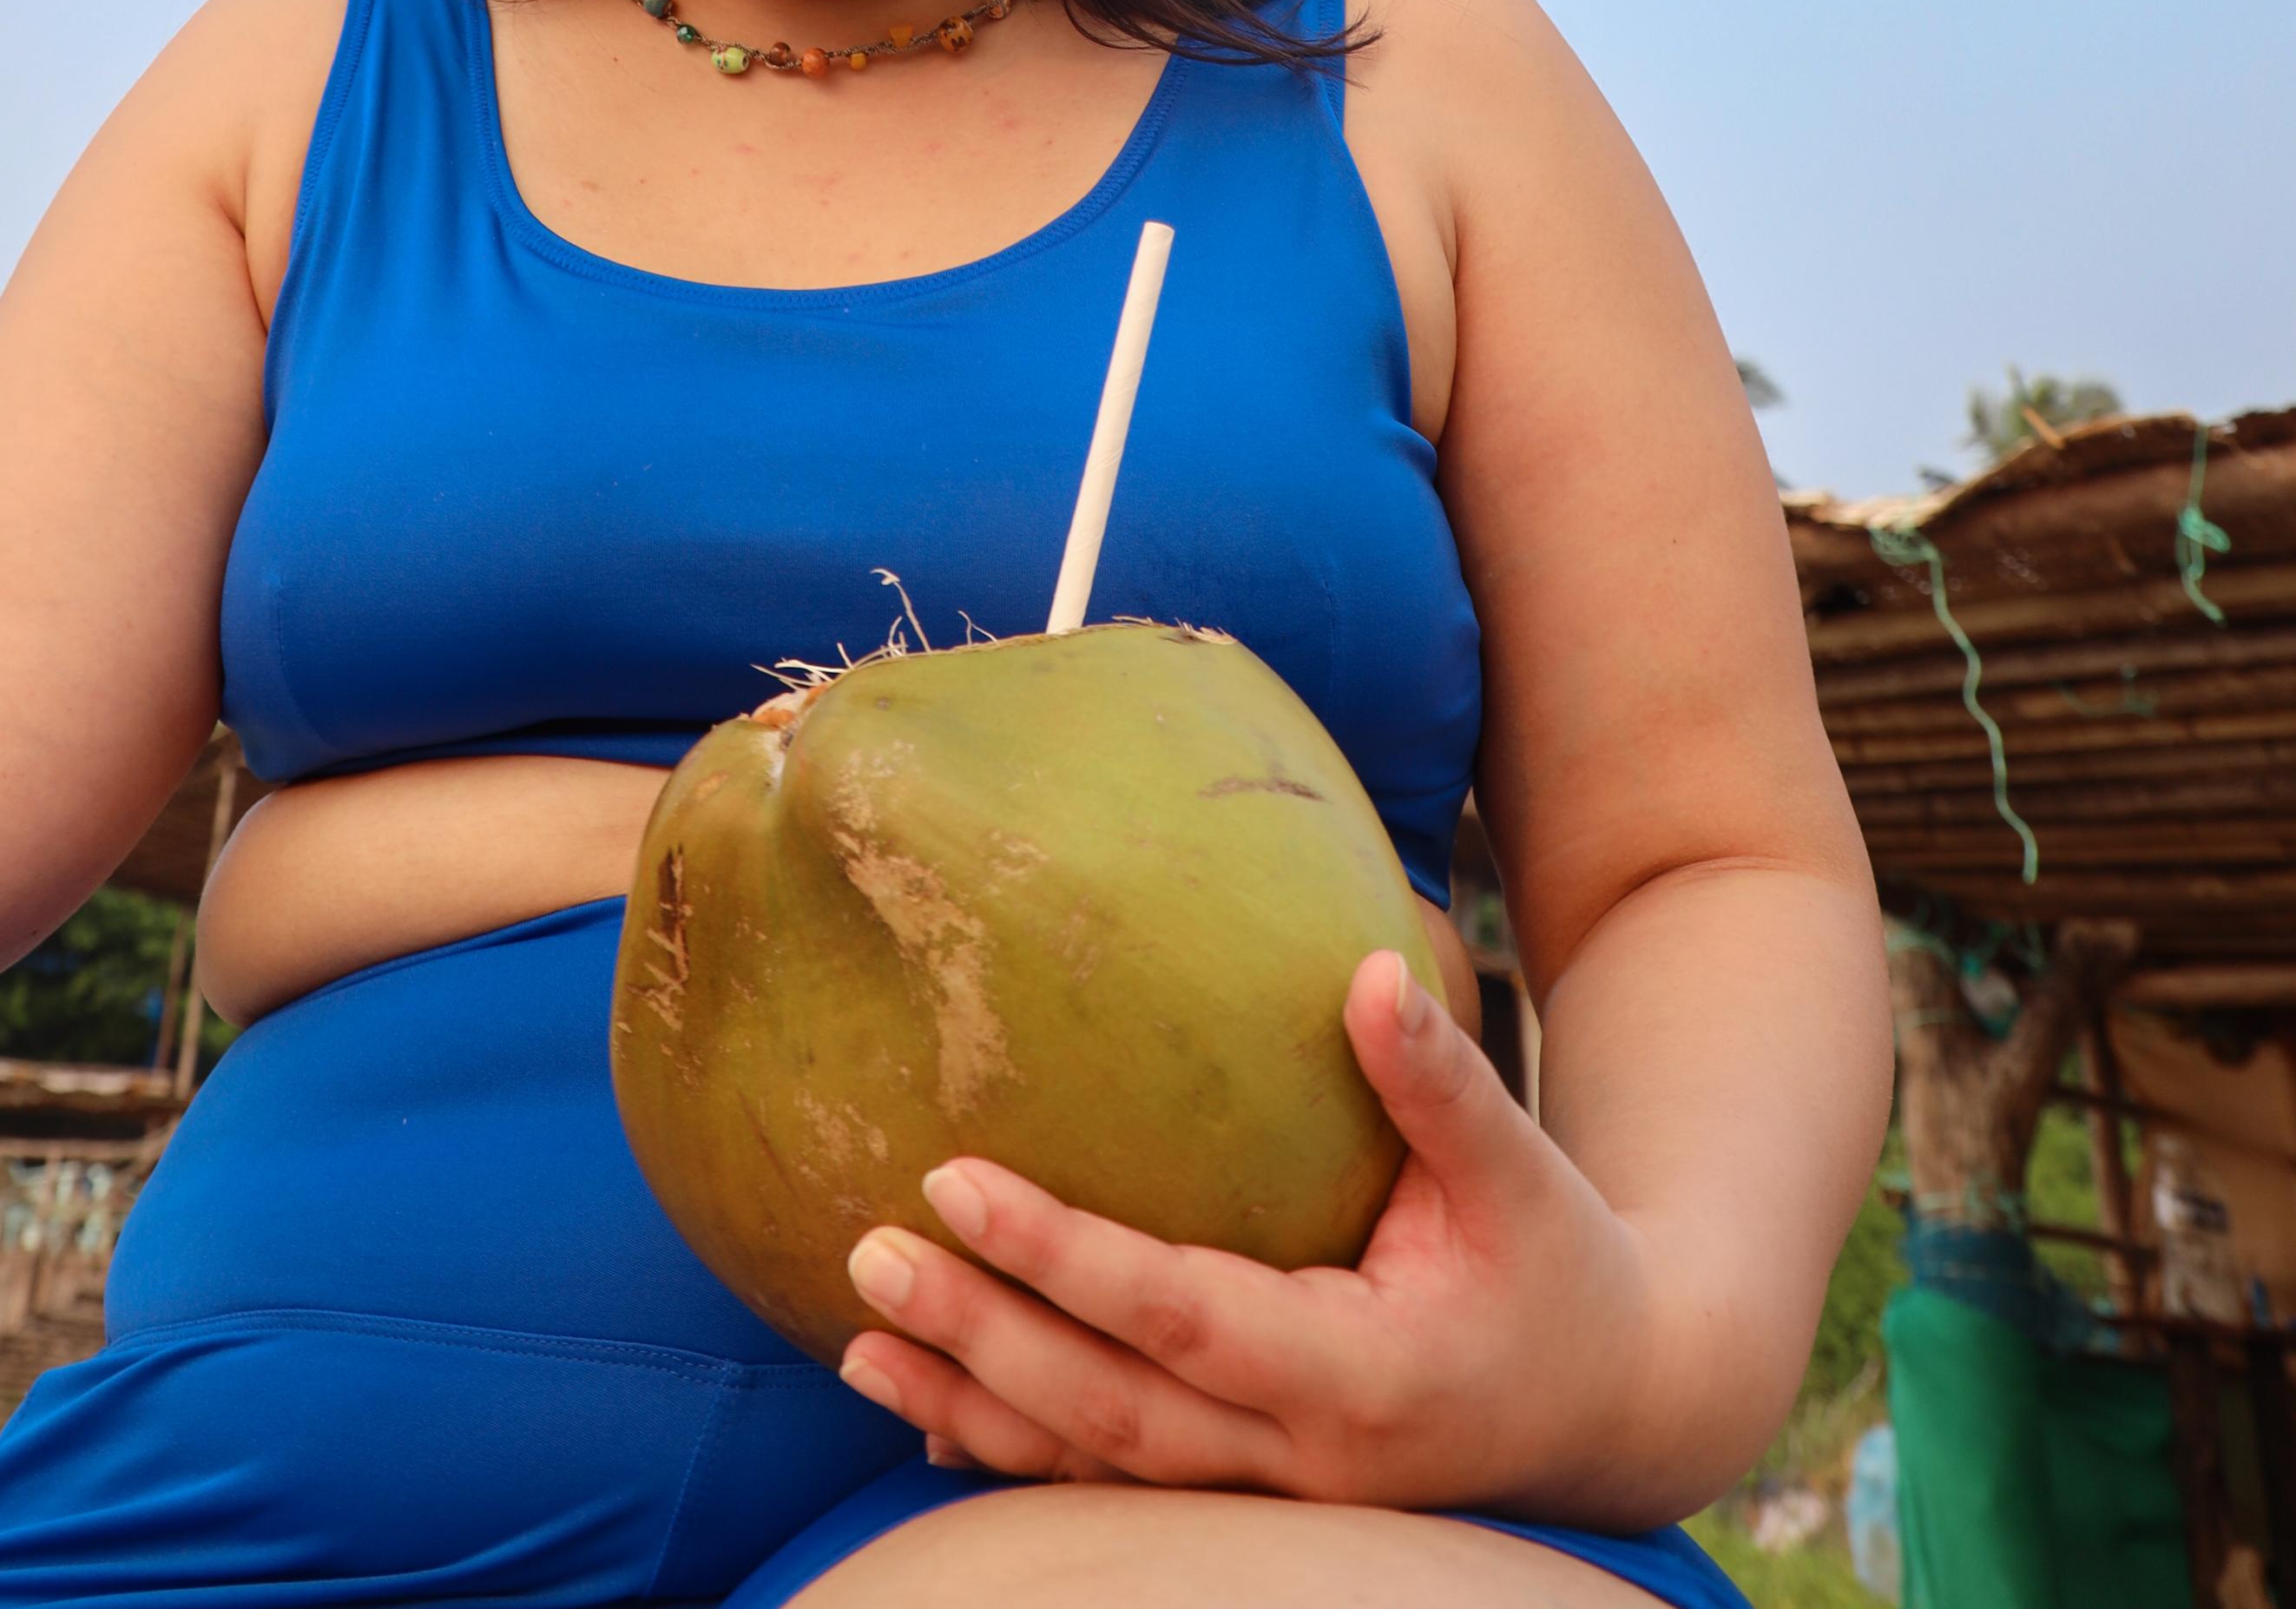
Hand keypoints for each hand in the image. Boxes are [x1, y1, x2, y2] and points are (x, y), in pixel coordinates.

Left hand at [835, 951, 1690, 1527]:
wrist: (1612, 1408)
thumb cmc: (1560, 1263)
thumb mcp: (1520, 1170)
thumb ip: (1442, 1080)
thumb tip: (1370, 967)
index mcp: (1364, 1371)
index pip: (1182, 1315)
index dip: (1065, 1258)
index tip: (956, 1179)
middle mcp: (1306, 1459)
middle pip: (1111, 1412)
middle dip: (981, 1337)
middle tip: (866, 1255)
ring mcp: (1274, 1501)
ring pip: (1096, 1470)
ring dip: (972, 1408)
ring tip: (858, 1345)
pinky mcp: (1254, 1503)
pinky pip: (1117, 1491)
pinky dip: (1019, 1458)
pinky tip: (928, 1421)